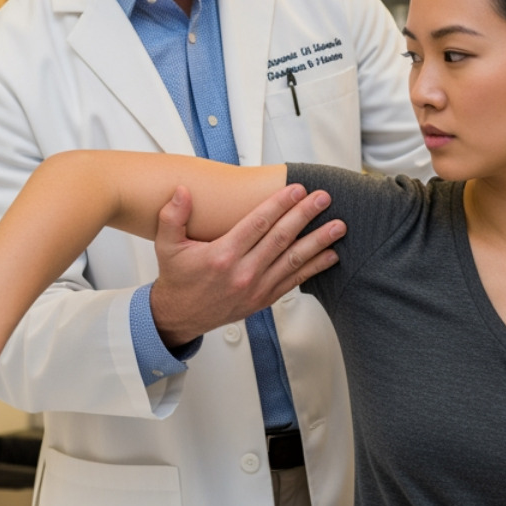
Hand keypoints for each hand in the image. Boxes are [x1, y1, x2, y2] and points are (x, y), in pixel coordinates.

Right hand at [149, 184, 343, 346]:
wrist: (180, 316)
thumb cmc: (178, 278)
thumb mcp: (168, 245)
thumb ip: (173, 216)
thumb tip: (182, 191)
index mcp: (222, 256)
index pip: (258, 224)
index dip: (280, 204)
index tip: (297, 189)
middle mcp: (243, 273)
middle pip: (281, 238)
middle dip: (305, 215)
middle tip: (323, 198)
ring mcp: (256, 288)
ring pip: (293, 260)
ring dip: (318, 241)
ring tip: (338, 226)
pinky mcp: (263, 299)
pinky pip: (294, 281)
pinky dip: (314, 267)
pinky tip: (330, 255)